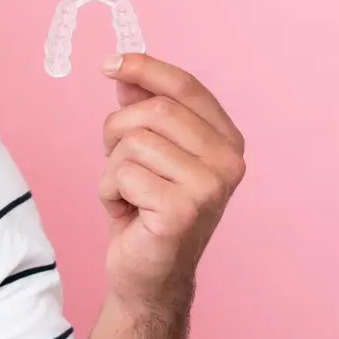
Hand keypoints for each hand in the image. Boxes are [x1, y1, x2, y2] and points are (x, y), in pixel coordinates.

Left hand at [98, 53, 245, 313]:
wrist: (148, 274)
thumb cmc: (147, 209)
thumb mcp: (145, 150)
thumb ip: (142, 108)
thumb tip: (126, 68)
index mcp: (226, 140)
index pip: (186, 87)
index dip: (145, 68)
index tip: (109, 64)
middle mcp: (229, 161)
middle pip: (153, 110)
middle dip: (118, 131)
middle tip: (119, 163)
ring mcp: (210, 187)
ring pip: (133, 142)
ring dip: (113, 168)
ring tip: (130, 194)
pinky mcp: (183, 210)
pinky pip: (122, 174)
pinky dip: (109, 192)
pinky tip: (129, 213)